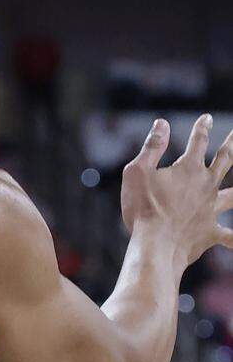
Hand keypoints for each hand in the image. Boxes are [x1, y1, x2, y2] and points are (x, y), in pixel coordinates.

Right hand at [120, 114, 232, 265]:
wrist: (156, 244)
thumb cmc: (143, 206)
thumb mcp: (137, 170)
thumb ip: (152, 146)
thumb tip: (162, 123)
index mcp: (188, 169)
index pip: (198, 141)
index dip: (202, 127)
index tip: (206, 118)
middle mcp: (206, 185)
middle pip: (225, 160)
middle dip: (232, 145)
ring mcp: (212, 209)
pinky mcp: (211, 232)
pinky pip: (230, 236)